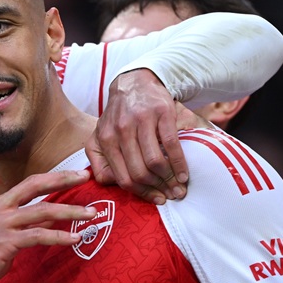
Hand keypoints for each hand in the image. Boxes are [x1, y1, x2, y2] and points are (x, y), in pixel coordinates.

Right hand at [0, 171, 95, 282]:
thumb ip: (15, 225)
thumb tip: (39, 224)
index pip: (30, 184)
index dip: (53, 177)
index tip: (73, 175)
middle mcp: (0, 208)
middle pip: (36, 185)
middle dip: (63, 179)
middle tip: (86, 176)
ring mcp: (3, 224)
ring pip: (43, 210)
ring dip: (70, 211)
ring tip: (91, 214)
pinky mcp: (6, 242)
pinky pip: (39, 236)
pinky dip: (60, 236)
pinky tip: (75, 238)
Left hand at [86, 69, 188, 204]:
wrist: (134, 83)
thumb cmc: (118, 116)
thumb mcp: (99, 135)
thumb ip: (99, 161)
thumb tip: (112, 183)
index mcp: (106, 140)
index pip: (122, 177)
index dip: (141, 193)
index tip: (156, 199)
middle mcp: (121, 130)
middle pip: (139, 172)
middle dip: (157, 189)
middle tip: (171, 196)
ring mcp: (141, 121)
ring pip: (154, 161)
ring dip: (169, 179)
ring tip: (179, 187)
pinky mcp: (161, 113)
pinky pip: (171, 144)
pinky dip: (179, 163)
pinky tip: (183, 174)